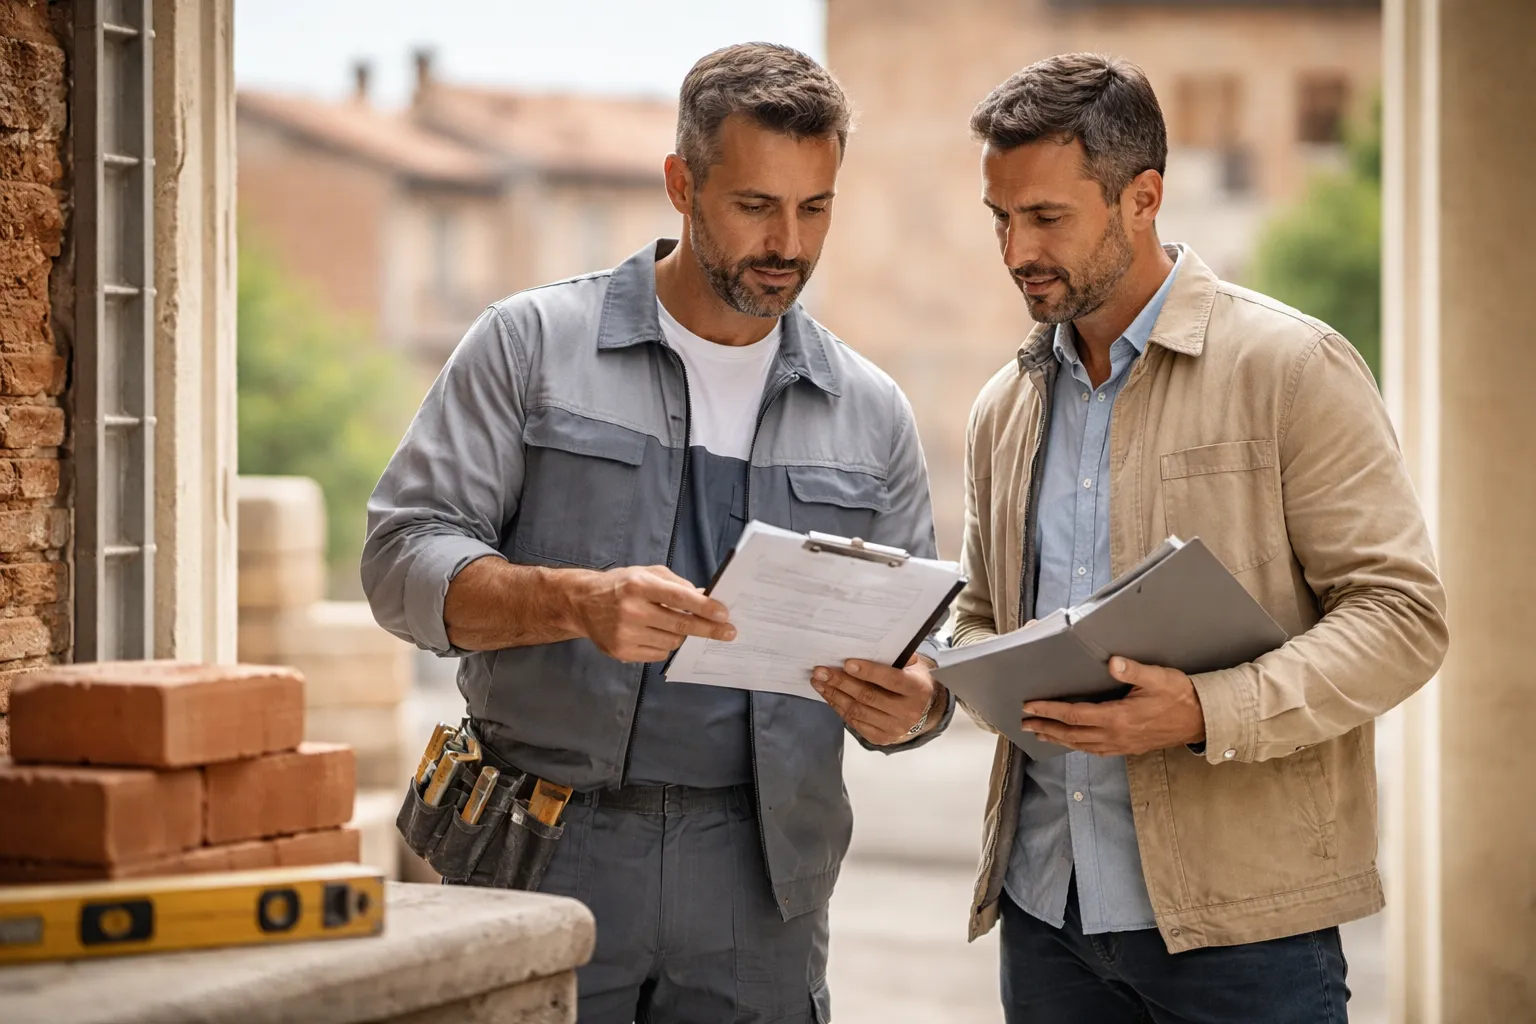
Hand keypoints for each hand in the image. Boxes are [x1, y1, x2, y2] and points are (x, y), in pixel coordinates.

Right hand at [571, 565, 733, 662]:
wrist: (583, 603)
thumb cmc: (621, 585)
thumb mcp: (646, 573)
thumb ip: (676, 584)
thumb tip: (706, 597)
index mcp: (639, 585)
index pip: (680, 598)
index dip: (705, 607)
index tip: (724, 614)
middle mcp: (631, 610)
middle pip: (680, 624)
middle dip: (708, 629)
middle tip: (729, 632)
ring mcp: (625, 634)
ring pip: (672, 641)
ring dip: (682, 634)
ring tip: (674, 624)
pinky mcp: (621, 652)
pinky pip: (658, 653)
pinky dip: (665, 644)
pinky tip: (655, 633)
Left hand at [811, 654, 943, 745]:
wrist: (926, 713)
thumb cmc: (914, 682)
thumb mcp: (914, 667)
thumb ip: (898, 658)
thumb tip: (872, 646)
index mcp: (918, 690)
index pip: (891, 680)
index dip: (868, 672)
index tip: (846, 663)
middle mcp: (908, 712)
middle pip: (868, 696)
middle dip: (841, 682)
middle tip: (821, 671)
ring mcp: (895, 728)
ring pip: (858, 711)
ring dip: (834, 695)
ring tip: (818, 682)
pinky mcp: (882, 738)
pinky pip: (855, 723)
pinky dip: (839, 708)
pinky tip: (829, 696)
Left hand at [1022, 657, 1204, 755]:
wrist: (1204, 720)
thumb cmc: (1180, 696)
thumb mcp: (1159, 678)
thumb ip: (1134, 671)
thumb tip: (1113, 663)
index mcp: (1118, 718)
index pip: (1074, 714)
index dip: (1049, 711)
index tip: (1029, 707)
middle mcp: (1116, 735)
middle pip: (1072, 734)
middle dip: (1046, 728)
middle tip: (1024, 725)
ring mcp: (1122, 745)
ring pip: (1082, 745)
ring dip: (1059, 740)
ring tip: (1042, 735)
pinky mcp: (1129, 748)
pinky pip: (1096, 750)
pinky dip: (1079, 746)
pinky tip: (1074, 743)